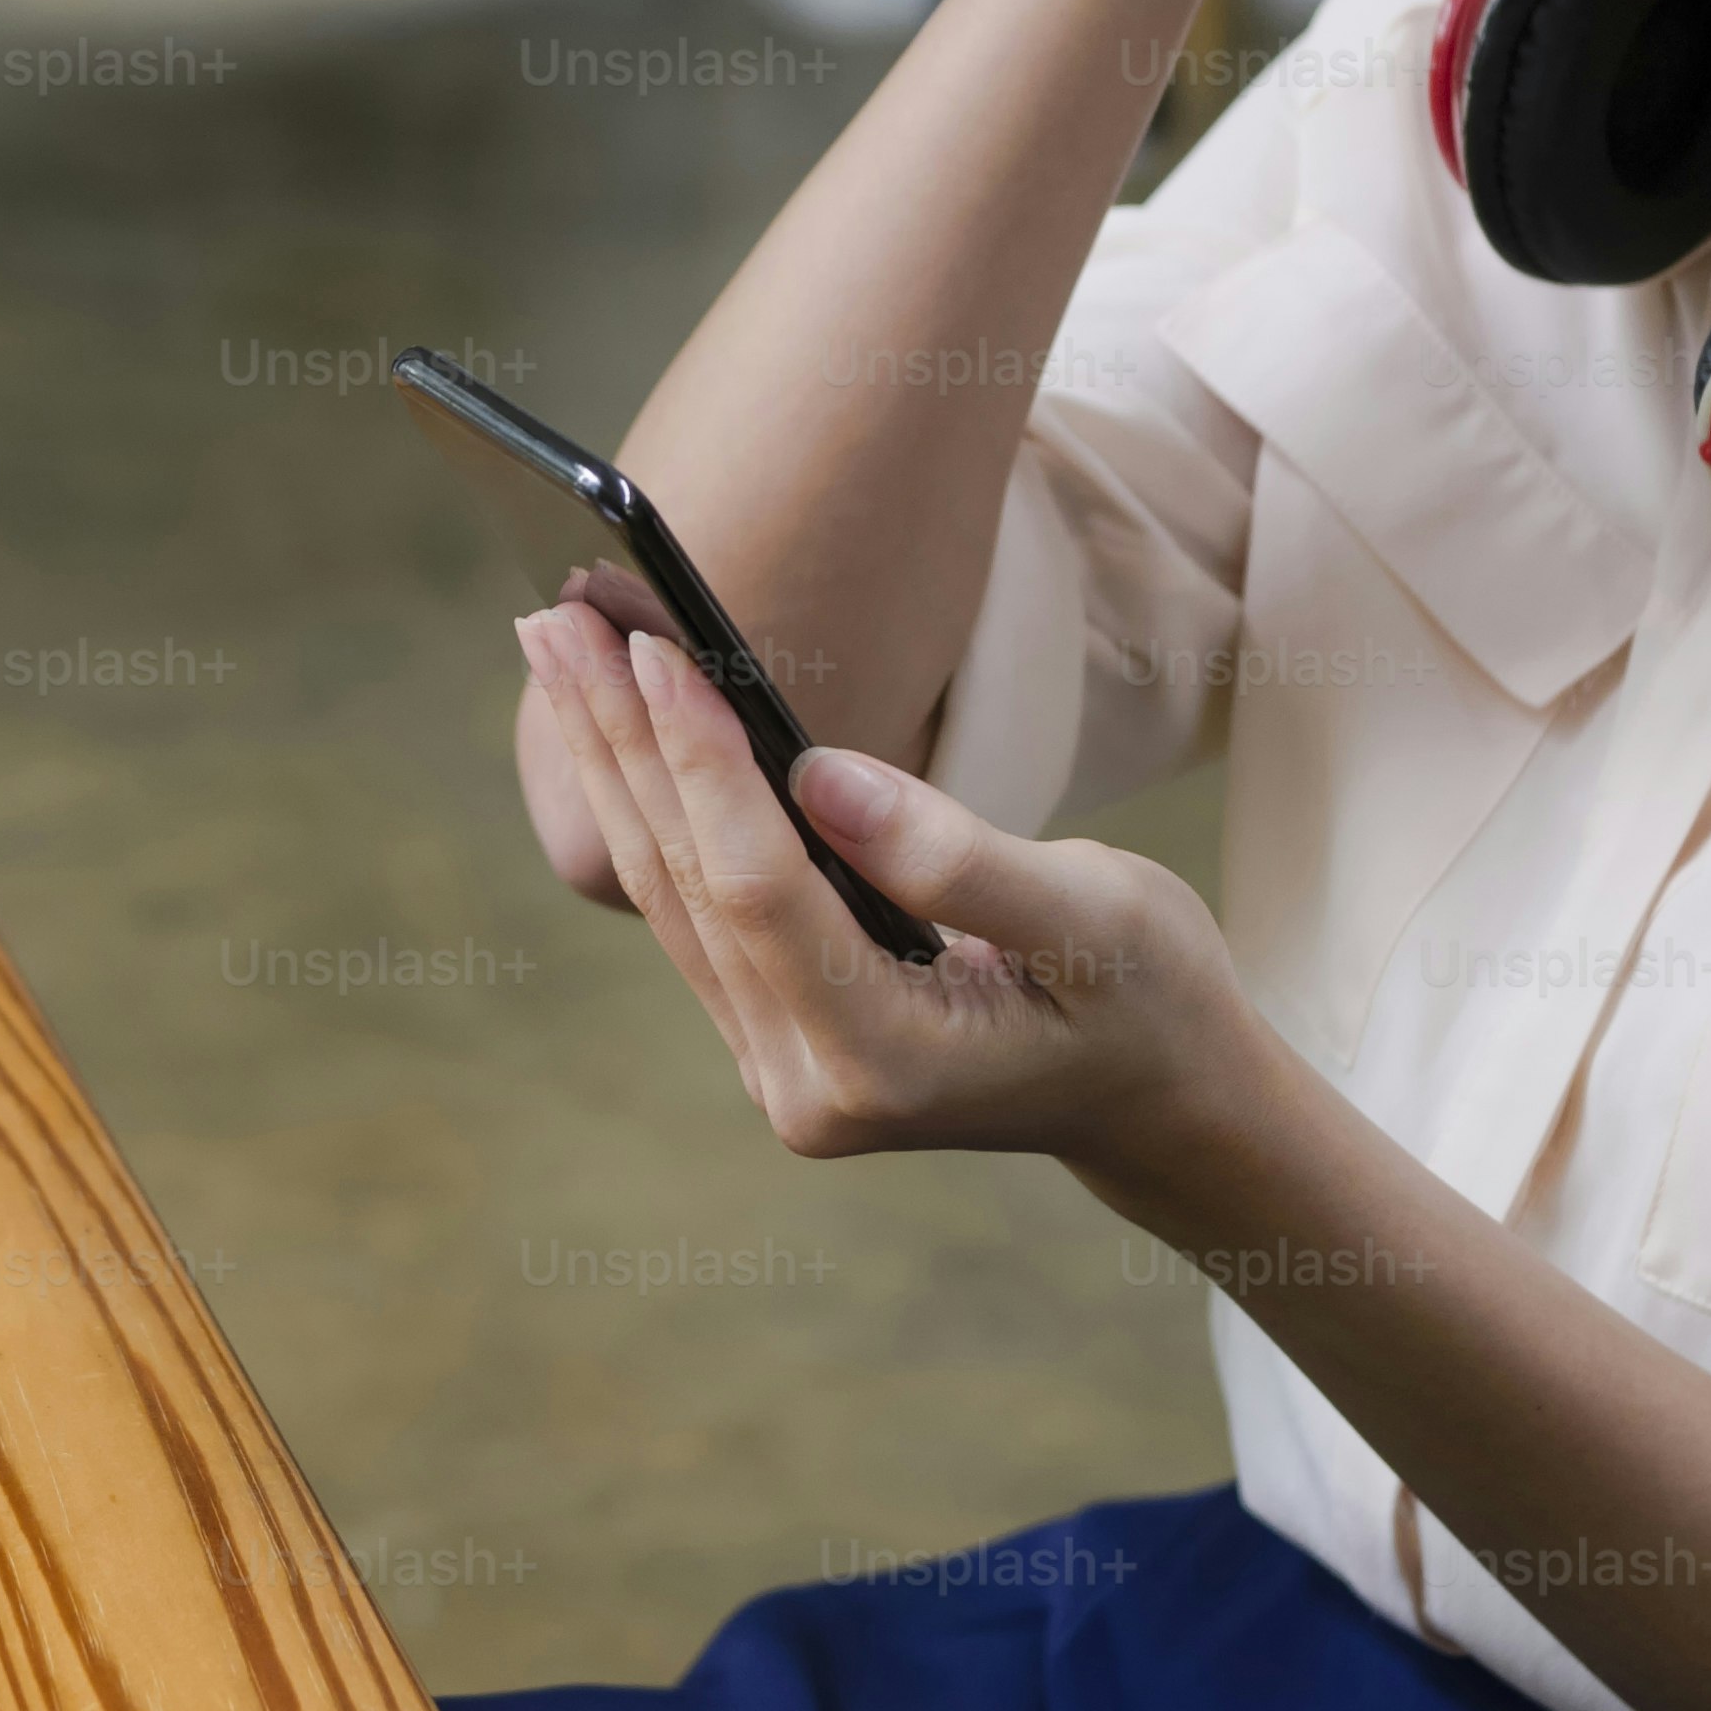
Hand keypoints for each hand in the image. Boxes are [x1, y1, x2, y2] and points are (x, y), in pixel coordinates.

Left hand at [512, 605, 1258, 1178]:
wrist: (1156, 1097)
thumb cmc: (1145, 995)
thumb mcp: (1095, 918)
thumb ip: (958, 858)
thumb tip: (820, 778)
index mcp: (883, 1064)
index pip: (760, 890)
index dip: (703, 761)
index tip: (654, 645)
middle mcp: (806, 1085)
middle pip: (687, 885)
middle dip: (619, 740)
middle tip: (554, 614)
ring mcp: (778, 1068)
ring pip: (670, 891)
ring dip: (611, 760)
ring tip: (555, 643)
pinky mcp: (771, 1035)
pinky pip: (692, 905)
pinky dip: (650, 801)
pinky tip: (612, 722)